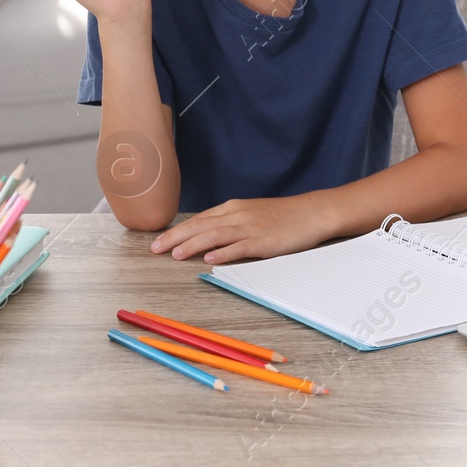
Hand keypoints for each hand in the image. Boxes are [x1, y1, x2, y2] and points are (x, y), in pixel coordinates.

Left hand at [149, 196, 335, 263]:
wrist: (311, 212)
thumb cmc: (281, 216)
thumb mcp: (250, 214)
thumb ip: (228, 223)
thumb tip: (205, 236)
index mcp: (232, 208)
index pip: (198, 220)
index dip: (176, 230)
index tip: (158, 241)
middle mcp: (237, 215)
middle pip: (201, 226)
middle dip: (175, 237)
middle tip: (154, 249)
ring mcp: (250, 228)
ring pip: (215, 235)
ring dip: (193, 244)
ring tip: (175, 254)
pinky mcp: (264, 241)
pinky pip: (240, 247)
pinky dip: (224, 252)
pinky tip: (210, 258)